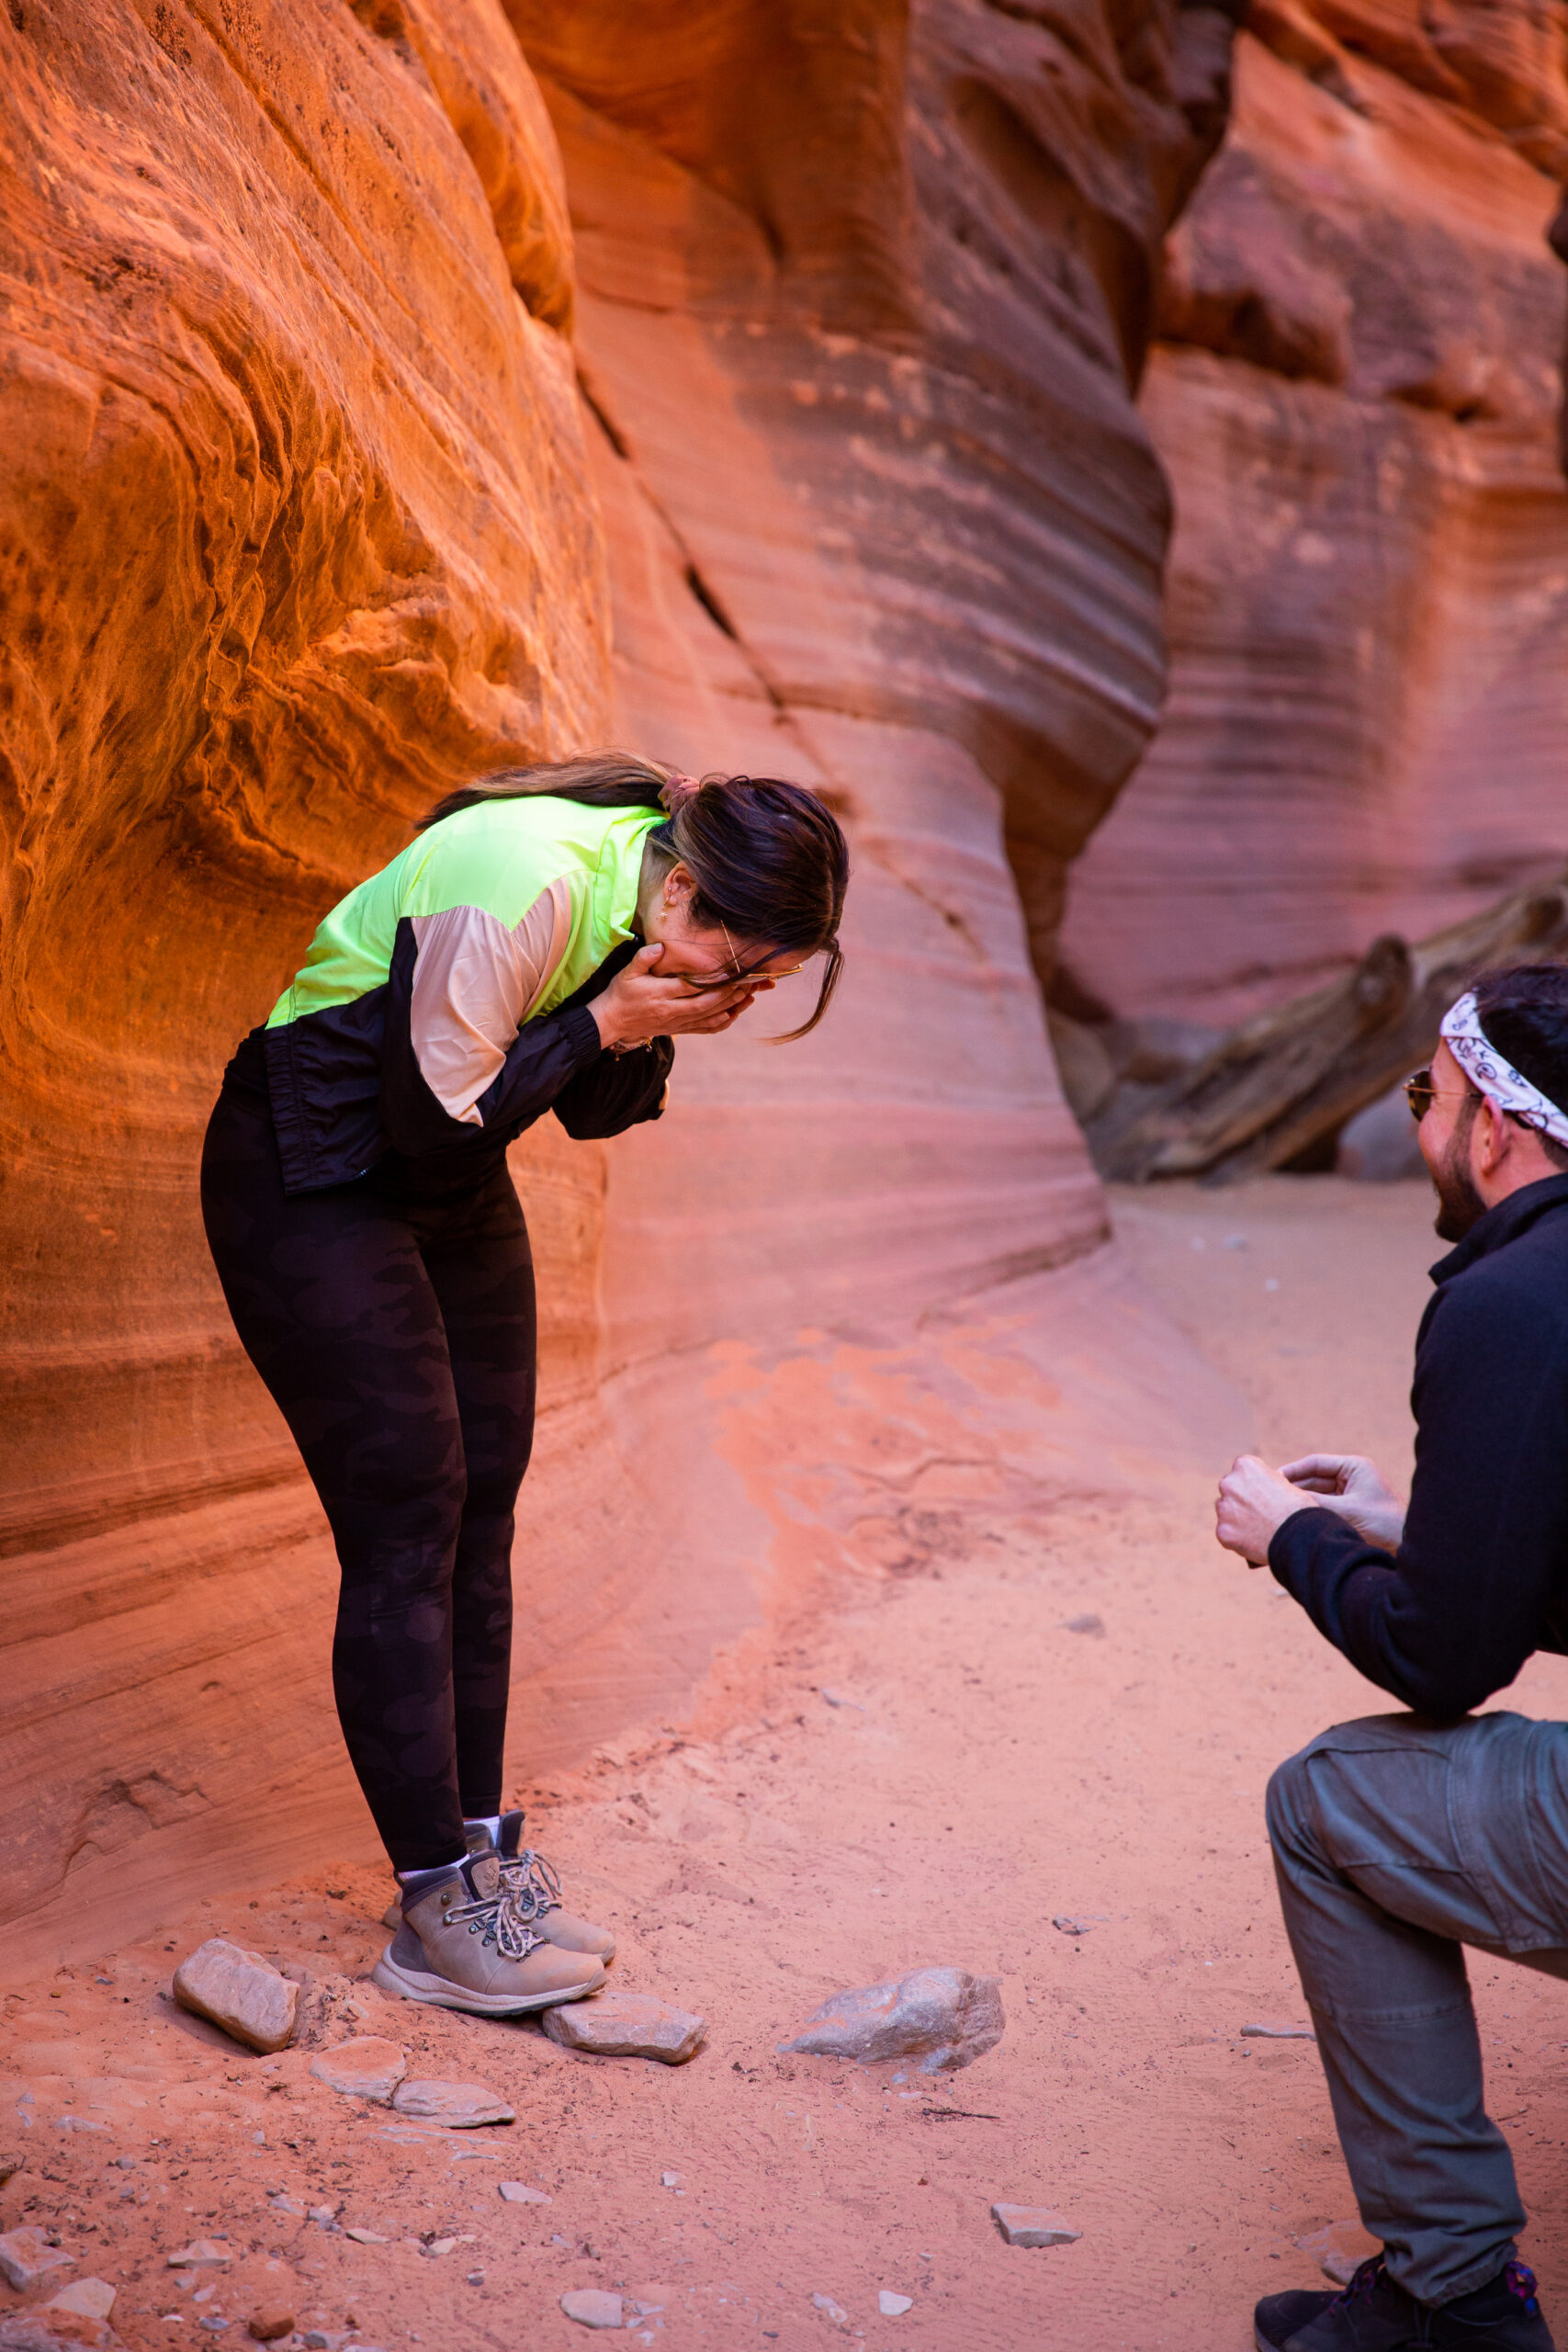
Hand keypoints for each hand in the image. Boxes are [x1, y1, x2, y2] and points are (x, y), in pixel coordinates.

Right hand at [590, 943, 771, 1049]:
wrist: (612, 1021)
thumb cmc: (621, 992)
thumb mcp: (626, 972)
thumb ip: (644, 958)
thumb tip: (660, 947)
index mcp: (659, 994)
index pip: (691, 987)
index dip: (712, 981)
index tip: (730, 971)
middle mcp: (671, 1010)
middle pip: (705, 1004)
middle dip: (729, 994)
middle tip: (748, 983)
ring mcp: (676, 1022)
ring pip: (708, 1017)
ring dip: (730, 1008)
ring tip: (749, 996)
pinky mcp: (679, 1029)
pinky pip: (704, 1029)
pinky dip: (721, 1023)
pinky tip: (735, 1013)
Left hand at [1215, 1453, 1317, 1566]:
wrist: (1298, 1539)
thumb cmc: (1299, 1511)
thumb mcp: (1289, 1485)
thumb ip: (1273, 1481)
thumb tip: (1273, 1479)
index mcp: (1245, 1466)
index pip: (1243, 1470)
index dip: (1254, 1482)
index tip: (1263, 1493)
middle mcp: (1229, 1483)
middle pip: (1230, 1489)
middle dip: (1241, 1499)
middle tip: (1258, 1513)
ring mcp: (1224, 1508)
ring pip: (1226, 1511)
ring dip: (1236, 1518)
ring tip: (1257, 1529)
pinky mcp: (1222, 1531)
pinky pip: (1226, 1532)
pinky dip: (1236, 1537)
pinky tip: (1253, 1542)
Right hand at [1276, 1453, 1403, 1552]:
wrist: (1408, 1547)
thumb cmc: (1384, 1523)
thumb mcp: (1346, 1511)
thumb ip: (1315, 1503)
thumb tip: (1287, 1500)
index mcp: (1355, 1467)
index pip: (1315, 1463)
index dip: (1292, 1470)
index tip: (1273, 1478)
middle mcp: (1351, 1478)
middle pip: (1313, 1479)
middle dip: (1294, 1488)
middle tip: (1271, 1496)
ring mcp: (1350, 1495)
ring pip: (1317, 1495)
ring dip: (1302, 1502)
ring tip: (1279, 1509)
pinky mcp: (1349, 1511)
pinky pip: (1324, 1508)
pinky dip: (1311, 1513)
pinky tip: (1296, 1520)